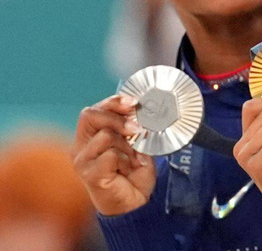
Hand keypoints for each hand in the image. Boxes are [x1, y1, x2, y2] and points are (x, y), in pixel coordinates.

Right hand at [72, 95, 156, 215]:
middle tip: (137, 129)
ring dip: (126, 145)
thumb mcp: (135, 143)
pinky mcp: (89, 174)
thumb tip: (138, 108)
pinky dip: (126, 160)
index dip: (112, 102)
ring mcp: (82, 161)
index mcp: (90, 136)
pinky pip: (111, 155)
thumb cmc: (133, 172)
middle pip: (90, 115)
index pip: (93, 110)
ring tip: (131, 159)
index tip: (133, 102)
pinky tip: (127, 170)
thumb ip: (131, 127)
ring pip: (106, 135)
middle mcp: (81, 147)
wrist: (136, 202)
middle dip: (118, 118)